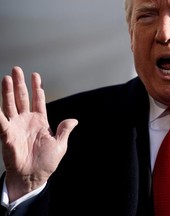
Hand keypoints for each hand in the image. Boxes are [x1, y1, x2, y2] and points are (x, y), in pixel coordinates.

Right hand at [0, 67, 77, 201]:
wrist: (33, 176)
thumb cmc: (47, 162)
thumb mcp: (60, 145)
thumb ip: (64, 131)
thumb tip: (74, 120)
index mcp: (40, 121)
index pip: (38, 100)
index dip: (37, 88)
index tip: (35, 75)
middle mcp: (27, 120)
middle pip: (22, 98)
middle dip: (20, 84)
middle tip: (17, 69)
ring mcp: (16, 126)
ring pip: (11, 104)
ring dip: (8, 91)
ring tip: (7, 78)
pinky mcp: (6, 134)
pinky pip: (0, 120)